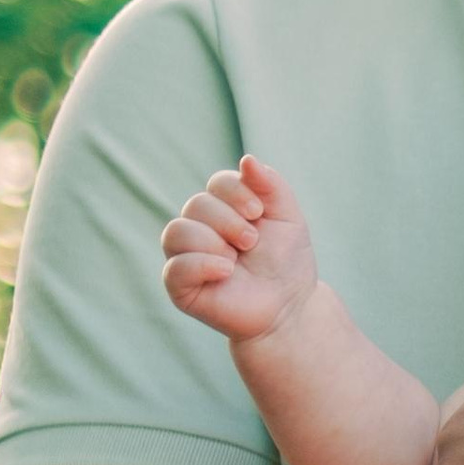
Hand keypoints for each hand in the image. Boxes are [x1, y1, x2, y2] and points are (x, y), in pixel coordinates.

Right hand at [161, 158, 317, 344]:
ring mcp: (187, 256)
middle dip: (230, 221)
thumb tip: (247, 158)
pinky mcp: (180, 286)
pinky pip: (174, 268)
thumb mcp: (288, 218)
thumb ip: (271, 185)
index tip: (259, 213)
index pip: (217, 182)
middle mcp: (200, 228)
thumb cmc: (286, 262)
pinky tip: (226, 272)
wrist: (289, 306)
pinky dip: (202, 265)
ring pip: (177, 232)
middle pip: (197, 205)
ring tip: (237, 260)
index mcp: (223, 208)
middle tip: (252, 243)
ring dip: (213, 242)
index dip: (237, 192)